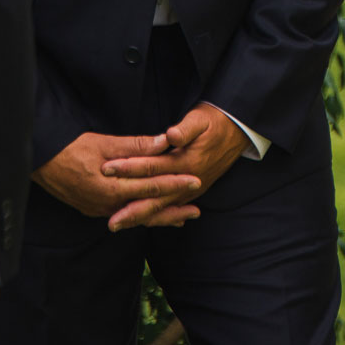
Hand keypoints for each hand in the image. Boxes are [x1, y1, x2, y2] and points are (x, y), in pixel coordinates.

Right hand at [33, 132, 200, 231]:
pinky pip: (123, 215)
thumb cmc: (70, 148)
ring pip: (136, 216)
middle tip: (197, 210)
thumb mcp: (104, 142)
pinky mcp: (93, 209)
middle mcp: (107, 205)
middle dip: (173, 210)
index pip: (151, 187)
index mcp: (111, 188)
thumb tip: (165, 142)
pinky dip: (141, 215)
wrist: (38, 162)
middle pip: (147, 210)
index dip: (175, 183)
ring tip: (181, 219)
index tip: (195, 180)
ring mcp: (99, 210)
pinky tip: (151, 215)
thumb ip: (136, 145)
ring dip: (159, 217)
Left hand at [101, 104, 246, 227]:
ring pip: (162, 208)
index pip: (152, 166)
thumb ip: (186, 129)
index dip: (128, 167)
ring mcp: (191, 189)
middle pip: (155, 198)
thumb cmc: (214, 122)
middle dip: (131, 210)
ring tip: (119, 225)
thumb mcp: (201, 119)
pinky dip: (158, 218)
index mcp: (186, 161)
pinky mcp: (193, 191)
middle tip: (110, 222)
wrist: (237, 132)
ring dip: (141, 218)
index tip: (107, 169)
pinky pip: (172, 209)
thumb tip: (171, 135)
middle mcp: (188, 180)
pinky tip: (143, 222)